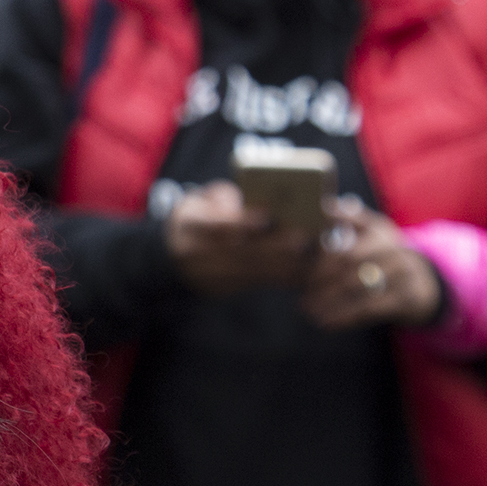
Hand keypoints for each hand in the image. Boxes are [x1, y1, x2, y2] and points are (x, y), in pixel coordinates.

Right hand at [165, 180, 316, 297]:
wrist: (174, 253)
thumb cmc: (199, 217)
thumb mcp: (202, 199)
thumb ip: (227, 198)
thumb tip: (257, 206)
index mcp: (190, 224)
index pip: (217, 225)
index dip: (243, 222)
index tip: (269, 217)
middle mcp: (197, 253)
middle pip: (240, 252)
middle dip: (274, 246)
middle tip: (304, 237)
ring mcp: (211, 274)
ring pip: (254, 271)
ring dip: (285, 263)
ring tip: (312, 252)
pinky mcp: (226, 288)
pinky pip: (259, 283)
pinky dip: (284, 276)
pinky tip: (304, 268)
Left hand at [300, 199, 441, 331]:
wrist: (422, 279)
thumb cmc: (385, 250)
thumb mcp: (373, 228)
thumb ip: (350, 217)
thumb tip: (325, 205)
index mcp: (381, 232)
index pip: (346, 246)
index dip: (322, 261)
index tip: (302, 272)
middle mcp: (394, 251)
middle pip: (350, 267)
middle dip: (321, 281)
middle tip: (301, 292)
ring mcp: (403, 276)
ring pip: (357, 289)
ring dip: (328, 301)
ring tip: (307, 310)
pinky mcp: (406, 299)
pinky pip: (370, 309)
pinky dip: (345, 317)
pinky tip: (325, 322)